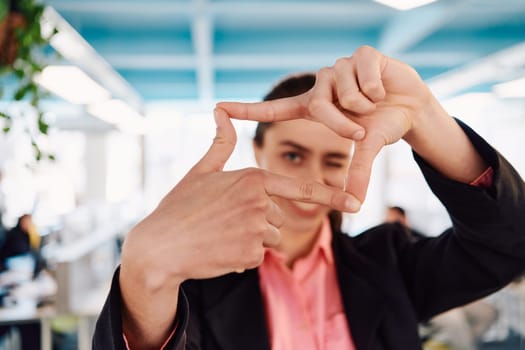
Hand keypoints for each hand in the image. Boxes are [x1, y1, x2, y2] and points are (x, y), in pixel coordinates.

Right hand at [122, 108, 359, 286]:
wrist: (159, 247)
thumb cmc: (179, 206)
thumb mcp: (201, 171)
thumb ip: (221, 143)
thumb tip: (220, 110)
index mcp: (252, 178)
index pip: (300, 189)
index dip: (331, 196)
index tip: (356, 203)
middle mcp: (259, 202)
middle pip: (277, 216)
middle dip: (256, 220)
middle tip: (222, 221)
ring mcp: (256, 230)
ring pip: (269, 237)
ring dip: (249, 239)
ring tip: (219, 234)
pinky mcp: (250, 255)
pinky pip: (256, 256)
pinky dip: (241, 256)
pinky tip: (218, 250)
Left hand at [217, 46, 439, 201]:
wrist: (412, 107)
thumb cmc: (382, 126)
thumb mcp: (367, 149)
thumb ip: (357, 172)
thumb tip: (354, 204)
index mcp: (314, 107)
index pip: (274, 109)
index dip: (247, 110)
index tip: (217, 108)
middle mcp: (322, 85)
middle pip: (319, 106)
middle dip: (343, 124)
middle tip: (361, 130)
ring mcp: (341, 67)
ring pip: (344, 91)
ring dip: (365, 104)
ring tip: (375, 102)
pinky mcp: (362, 54)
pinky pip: (364, 74)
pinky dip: (378, 87)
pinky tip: (384, 87)